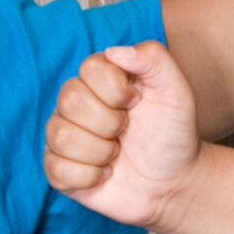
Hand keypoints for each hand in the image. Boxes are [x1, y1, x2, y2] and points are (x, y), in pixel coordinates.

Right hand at [43, 41, 200, 231]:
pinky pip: (57, 169)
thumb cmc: (172, 134)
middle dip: (109, 123)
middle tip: (126, 131)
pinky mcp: (59, 168)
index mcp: (100, 77)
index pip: (89, 68)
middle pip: (70, 100)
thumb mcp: (176, 91)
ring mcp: (65, 135)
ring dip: (100, 152)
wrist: (173, 182)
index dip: (116, 91)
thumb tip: (115, 51)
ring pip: (60, 136)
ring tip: (116, 154)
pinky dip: (89, 177)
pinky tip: (105, 174)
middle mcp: (76, 102)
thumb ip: (154, 58)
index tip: (137, 102)